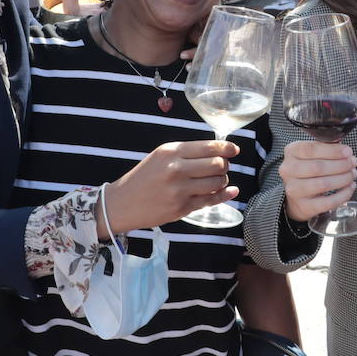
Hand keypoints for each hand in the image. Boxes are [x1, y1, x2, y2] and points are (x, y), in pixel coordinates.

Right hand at [104, 140, 239, 233]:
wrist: (122, 203)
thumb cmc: (144, 177)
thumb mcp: (161, 156)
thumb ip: (187, 153)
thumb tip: (218, 152)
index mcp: (172, 151)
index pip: (209, 147)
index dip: (227, 149)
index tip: (234, 150)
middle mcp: (176, 169)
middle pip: (218, 164)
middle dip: (224, 165)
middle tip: (221, 168)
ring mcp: (179, 190)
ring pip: (217, 182)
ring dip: (222, 181)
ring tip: (215, 181)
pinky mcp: (181, 208)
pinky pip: (211, 200)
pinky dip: (224, 195)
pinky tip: (230, 191)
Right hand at [279, 140, 356, 222]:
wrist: (295, 196)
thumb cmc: (308, 169)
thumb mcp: (311, 154)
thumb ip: (327, 148)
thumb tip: (346, 151)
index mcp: (291, 152)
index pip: (311, 149)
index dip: (333, 150)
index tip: (348, 151)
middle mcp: (288, 170)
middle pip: (318, 167)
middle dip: (341, 165)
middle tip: (353, 163)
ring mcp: (294, 190)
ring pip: (323, 184)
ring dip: (343, 178)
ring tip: (352, 174)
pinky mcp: (304, 206)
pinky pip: (328, 202)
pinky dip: (343, 194)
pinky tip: (350, 187)